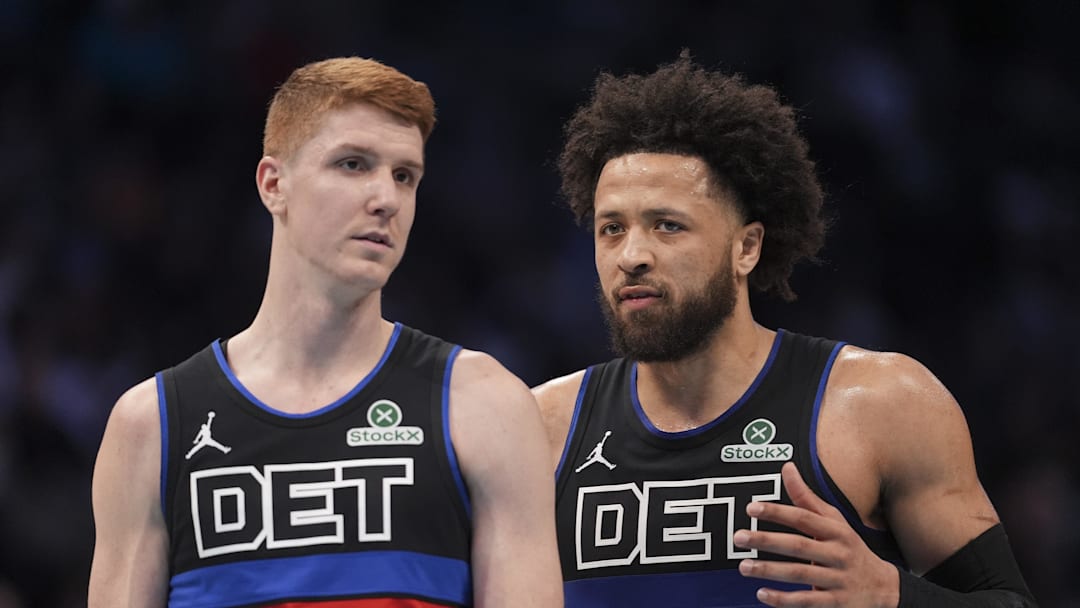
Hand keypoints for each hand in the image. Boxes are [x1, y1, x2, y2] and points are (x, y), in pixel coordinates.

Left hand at [732, 462, 899, 606]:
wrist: (883, 588)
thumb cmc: (849, 549)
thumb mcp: (834, 522)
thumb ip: (807, 498)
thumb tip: (787, 467)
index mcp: (836, 531)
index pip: (804, 518)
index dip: (777, 512)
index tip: (752, 507)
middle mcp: (838, 554)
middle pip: (799, 546)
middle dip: (766, 541)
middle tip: (739, 537)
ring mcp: (838, 580)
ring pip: (800, 574)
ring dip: (769, 570)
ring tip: (743, 566)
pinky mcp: (835, 604)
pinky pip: (806, 601)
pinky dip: (783, 599)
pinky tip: (762, 594)